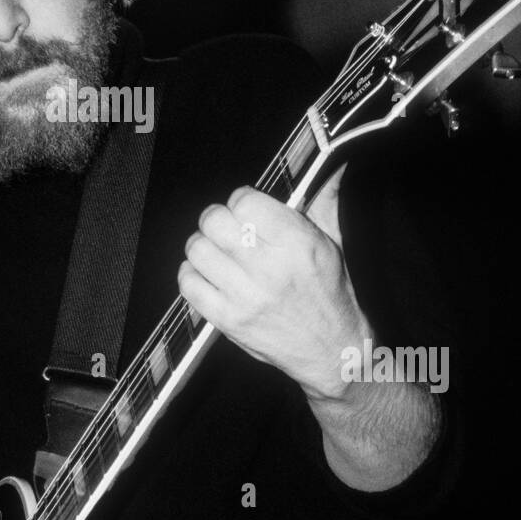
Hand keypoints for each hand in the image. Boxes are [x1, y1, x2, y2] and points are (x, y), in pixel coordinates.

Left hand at [177, 166, 369, 400]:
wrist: (332, 352)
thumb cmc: (330, 295)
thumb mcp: (333, 243)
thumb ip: (322, 202)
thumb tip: (331, 167)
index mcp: (297, 244)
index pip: (245, 200)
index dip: (242, 201)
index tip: (247, 209)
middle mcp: (270, 269)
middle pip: (214, 221)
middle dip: (217, 220)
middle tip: (227, 228)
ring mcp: (246, 297)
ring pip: (197, 250)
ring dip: (203, 246)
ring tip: (218, 252)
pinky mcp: (228, 321)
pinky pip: (188, 284)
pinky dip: (192, 274)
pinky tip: (209, 275)